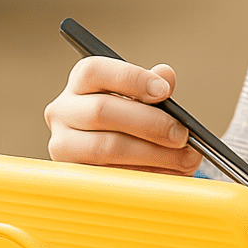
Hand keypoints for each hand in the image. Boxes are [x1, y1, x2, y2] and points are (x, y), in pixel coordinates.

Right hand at [44, 56, 202, 175]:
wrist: (108, 161)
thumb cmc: (127, 124)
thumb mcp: (140, 101)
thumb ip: (153, 86)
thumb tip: (166, 75)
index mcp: (79, 84)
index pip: (94, 70)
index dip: (131, 79)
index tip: (164, 91)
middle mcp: (62, 112)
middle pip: (101, 111)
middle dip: (149, 123)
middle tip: (182, 135)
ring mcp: (62, 146)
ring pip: (106, 147)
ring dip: (154, 154)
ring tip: (185, 158)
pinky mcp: (73, 177)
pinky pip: (111, 176)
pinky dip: (147, 175)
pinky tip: (170, 173)